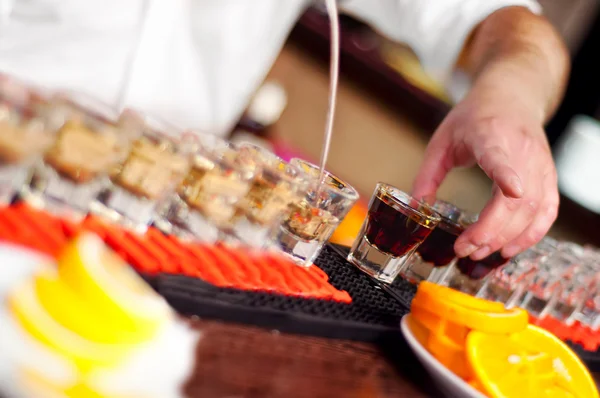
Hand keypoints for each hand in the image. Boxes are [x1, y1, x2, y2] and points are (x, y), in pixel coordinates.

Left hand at [412, 86, 558, 259]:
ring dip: (507, 238)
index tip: (512, 191)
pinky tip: (510, 249)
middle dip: (490, 231)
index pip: (501, 156)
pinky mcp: (548, 176)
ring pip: (533, 209)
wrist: (511, 96)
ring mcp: (540, 164)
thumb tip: (416, 209)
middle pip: (515, 198)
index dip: (507, 174)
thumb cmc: (475, 117)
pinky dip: (531, 234)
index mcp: (491, 134)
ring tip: (480, 253)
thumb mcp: (441, 140)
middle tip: (465, 249)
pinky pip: (547, 211)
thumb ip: (427, 175)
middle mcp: (522, 150)